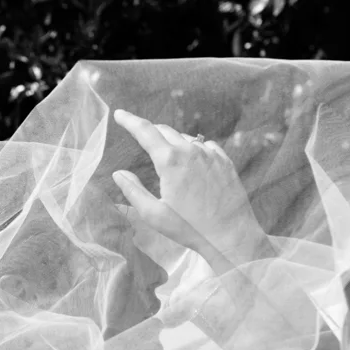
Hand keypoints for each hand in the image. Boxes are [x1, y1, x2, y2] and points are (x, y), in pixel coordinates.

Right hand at [111, 109, 266, 263]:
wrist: (231, 235)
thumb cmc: (190, 229)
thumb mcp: (154, 215)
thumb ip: (133, 191)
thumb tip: (118, 173)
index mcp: (170, 161)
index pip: (145, 131)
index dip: (129, 120)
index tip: (120, 114)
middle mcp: (191, 151)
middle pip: (165, 131)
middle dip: (150, 131)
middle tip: (140, 136)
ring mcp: (211, 155)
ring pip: (186, 138)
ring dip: (172, 140)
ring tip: (166, 152)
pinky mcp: (225, 162)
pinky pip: (206, 146)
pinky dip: (194, 148)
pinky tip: (192, 159)